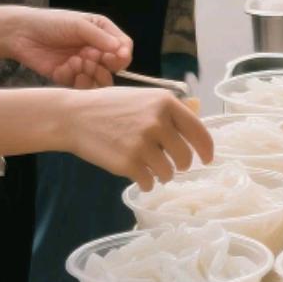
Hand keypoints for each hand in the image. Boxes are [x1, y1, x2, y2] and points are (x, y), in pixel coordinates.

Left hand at [7, 8, 131, 88]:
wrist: (21, 34)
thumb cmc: (51, 23)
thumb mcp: (78, 24)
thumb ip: (100, 37)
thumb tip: (121, 49)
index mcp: (102, 33)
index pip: (123, 47)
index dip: (123, 54)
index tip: (117, 57)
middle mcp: (96, 50)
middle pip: (114, 66)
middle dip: (104, 64)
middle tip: (89, 56)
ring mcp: (83, 66)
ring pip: (99, 80)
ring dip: (90, 72)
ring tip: (76, 61)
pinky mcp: (69, 78)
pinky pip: (81, 86)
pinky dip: (75, 78)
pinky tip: (64, 67)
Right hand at [62, 88, 212, 189]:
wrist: (74, 117)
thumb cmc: (110, 106)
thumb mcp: (143, 99)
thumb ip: (168, 111)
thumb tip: (195, 127)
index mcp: (166, 103)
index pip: (198, 131)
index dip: (206, 149)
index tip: (208, 159)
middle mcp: (158, 122)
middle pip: (185, 157)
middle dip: (181, 165)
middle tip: (173, 165)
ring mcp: (143, 143)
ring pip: (168, 173)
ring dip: (162, 174)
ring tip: (149, 166)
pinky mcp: (128, 163)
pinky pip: (149, 182)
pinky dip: (146, 182)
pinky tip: (138, 174)